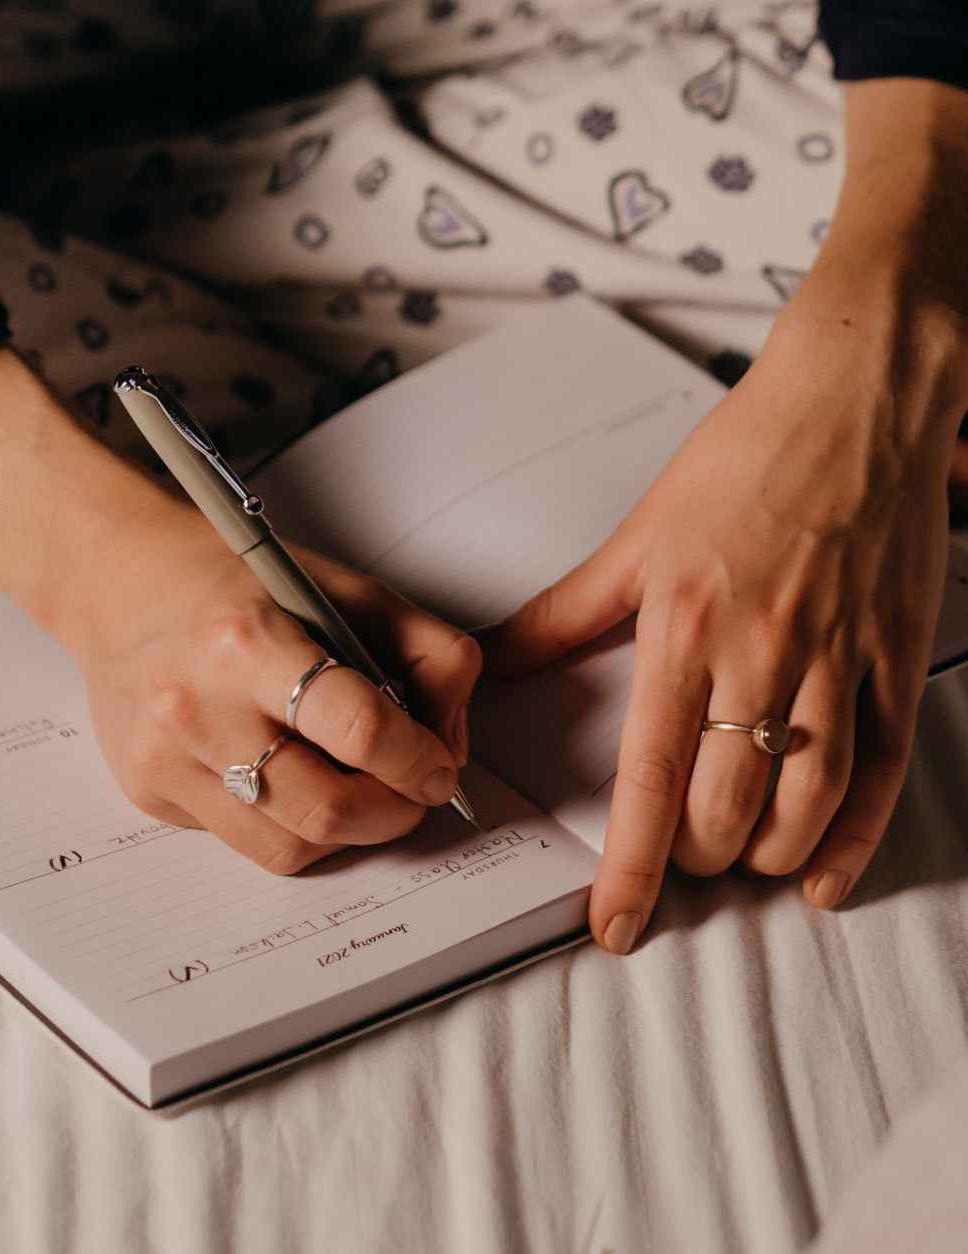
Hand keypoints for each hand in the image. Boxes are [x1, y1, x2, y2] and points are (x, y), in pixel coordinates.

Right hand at [69, 506, 480, 874]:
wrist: (117, 582)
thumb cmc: (232, 579)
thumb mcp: (340, 585)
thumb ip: (423, 649)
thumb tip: (450, 740)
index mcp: (249, 642)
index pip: (359, 729)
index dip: (419, 760)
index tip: (437, 767)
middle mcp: (197, 708)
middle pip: (327, 810)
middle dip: (393, 814)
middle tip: (411, 792)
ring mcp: (165, 760)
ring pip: (288, 848)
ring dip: (347, 834)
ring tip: (359, 791)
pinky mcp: (147, 791)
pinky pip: (243, 842)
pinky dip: (288, 825)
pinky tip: (291, 778)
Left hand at [483, 289, 965, 949]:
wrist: (853, 407)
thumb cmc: (740, 465)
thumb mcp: (637, 538)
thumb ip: (565, 616)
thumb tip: (494, 662)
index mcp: (685, 632)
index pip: (650, 779)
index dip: (631, 867)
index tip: (612, 925)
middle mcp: (762, 660)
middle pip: (728, 810)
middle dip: (698, 862)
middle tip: (681, 862)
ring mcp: (837, 664)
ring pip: (806, 806)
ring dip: (766, 856)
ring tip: (740, 864)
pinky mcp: (894, 662)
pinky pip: (882, 774)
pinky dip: (854, 841)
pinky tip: (822, 878)